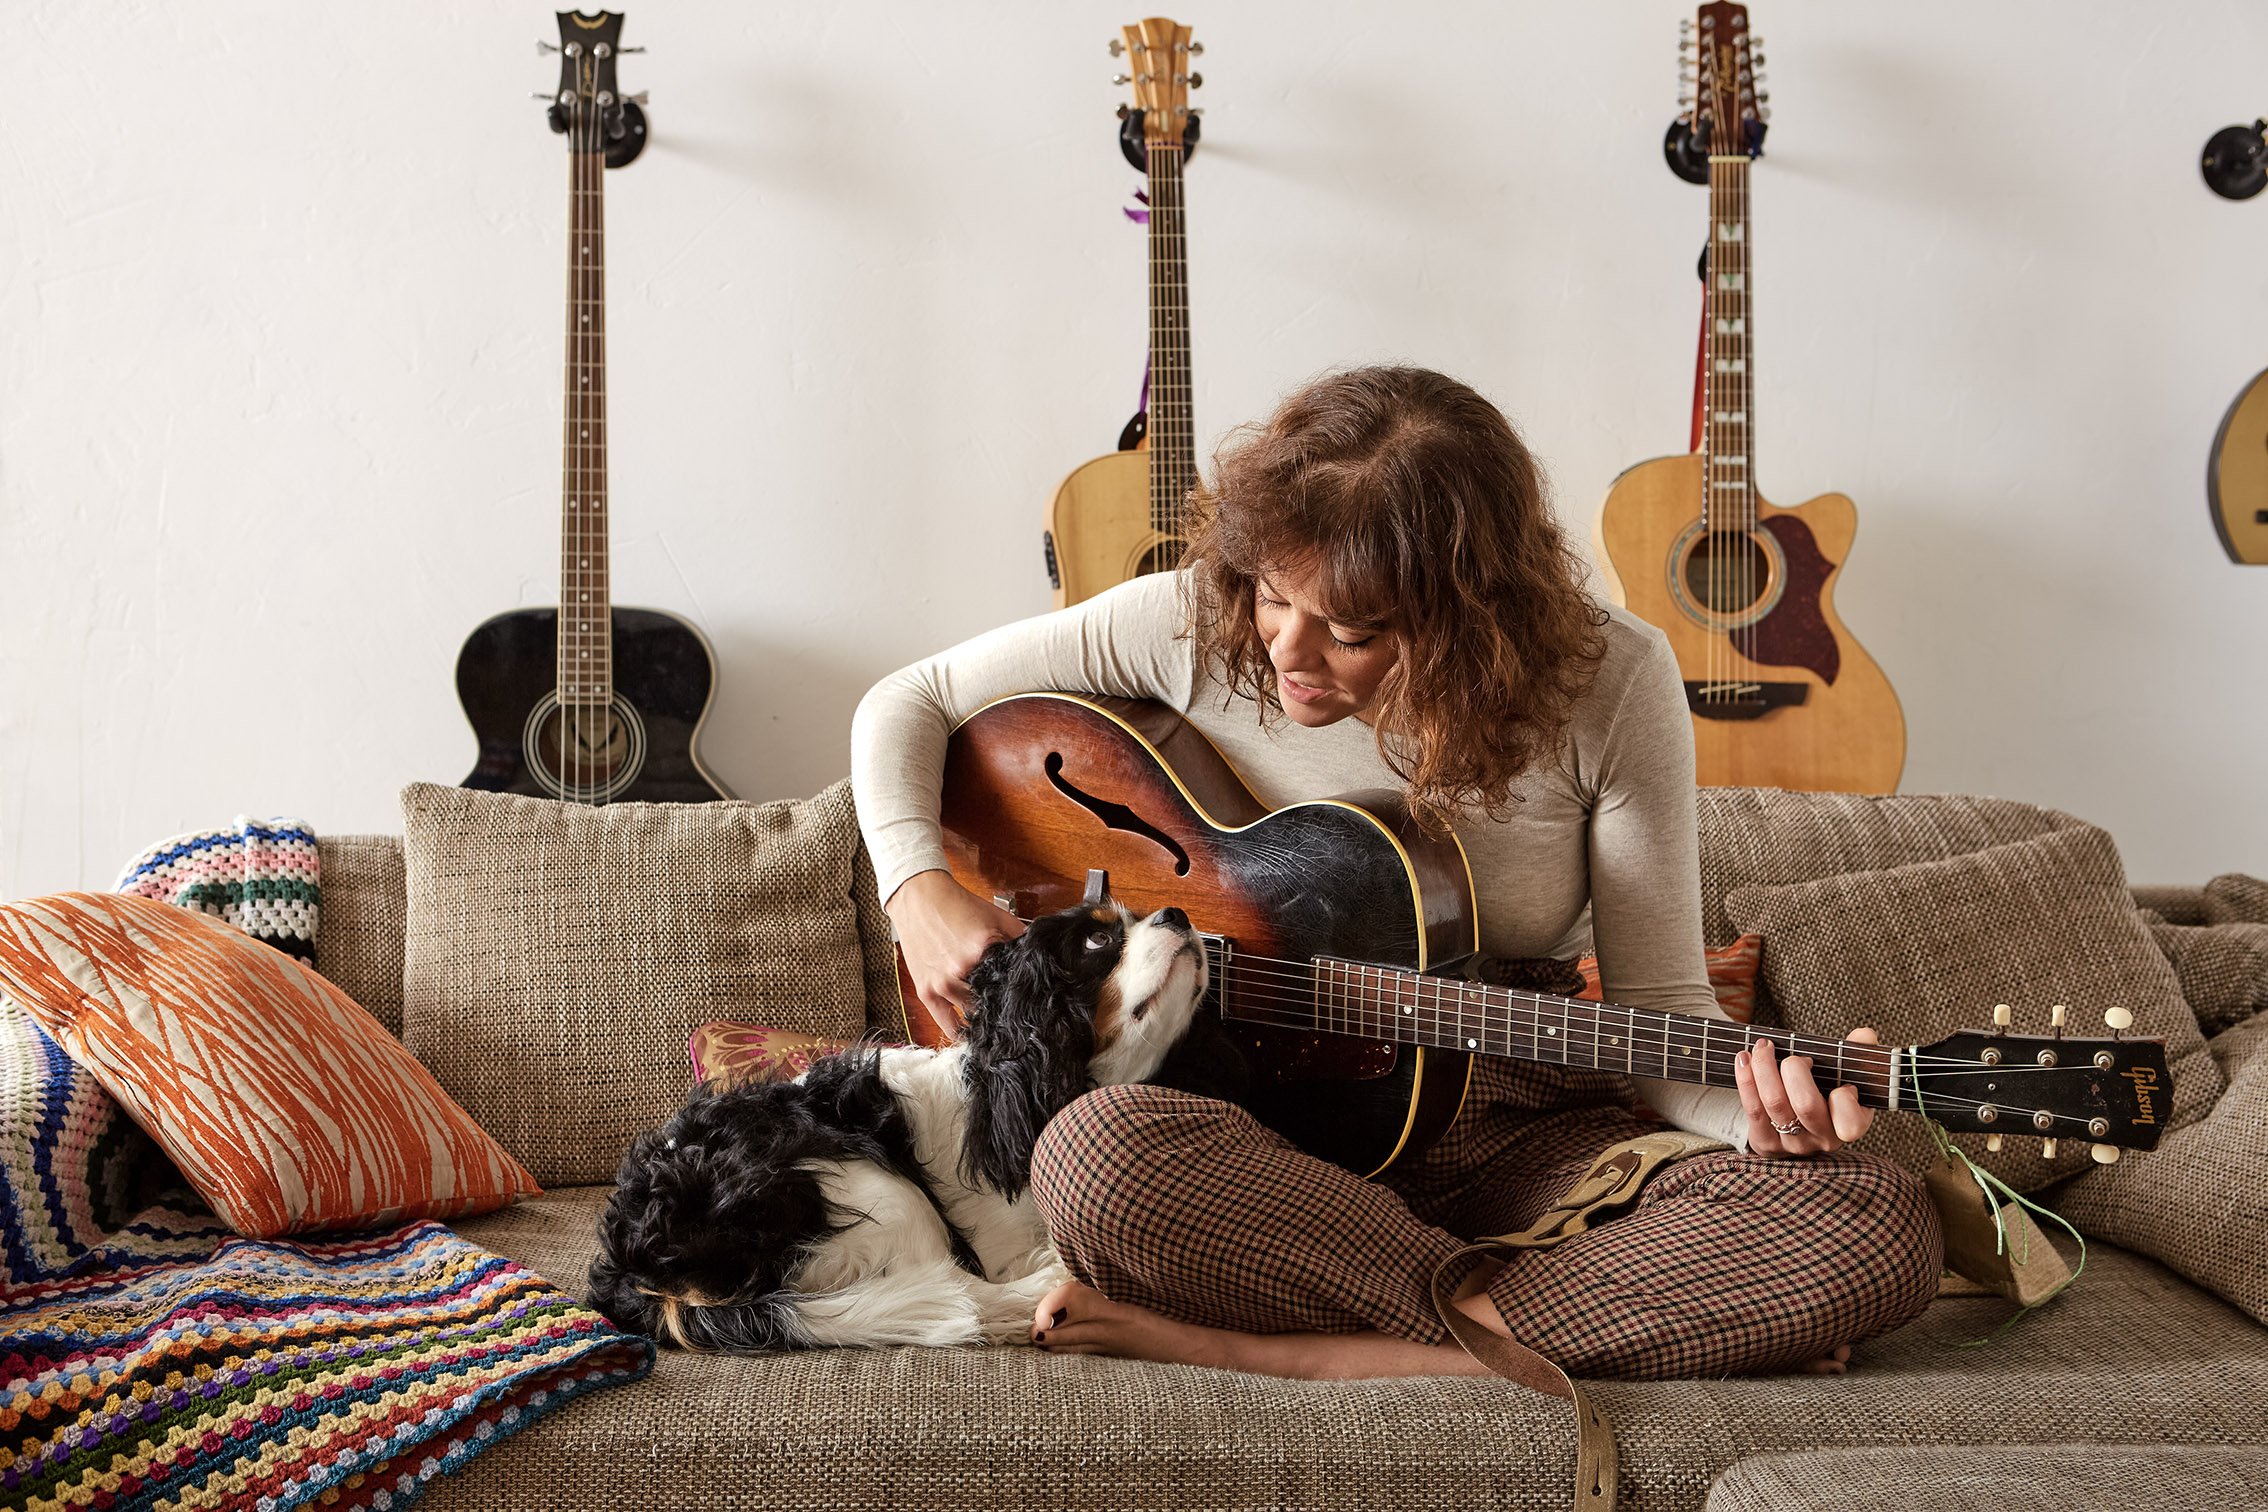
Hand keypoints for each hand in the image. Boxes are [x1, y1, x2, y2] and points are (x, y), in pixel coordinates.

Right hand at [885, 869, 1024, 1040]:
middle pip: (992, 1003)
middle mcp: (960, 971)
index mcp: (981, 951)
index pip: (1009, 986)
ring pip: (972, 1014)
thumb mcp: (997, 916)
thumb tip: (1041, 957)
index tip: (1026, 1004)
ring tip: (994, 1022)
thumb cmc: (957, 906)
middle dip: (1002, 1006)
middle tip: (1012, 1013)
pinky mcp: (925, 991)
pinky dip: (959, 1031)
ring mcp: (941, 984)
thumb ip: (1020, 938)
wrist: (919, 899)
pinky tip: (971, 1035)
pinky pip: (946, 1023)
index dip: (1019, 995)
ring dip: (983, 1018)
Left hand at [1734, 1028, 1878, 1156]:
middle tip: (1792, 1057)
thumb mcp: (1844, 1076)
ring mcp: (1794, 1144)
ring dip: (1764, 1067)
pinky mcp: (1766, 1143)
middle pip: (1805, 1105)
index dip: (1844, 1099)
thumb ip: (1856, 1053)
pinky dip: (1746, 1078)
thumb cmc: (1824, 1092)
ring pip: (1775, 1103)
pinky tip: (1744, 1058)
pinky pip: (1753, 1109)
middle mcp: (1822, 1138)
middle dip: (1795, 1070)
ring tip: (1762, 1047)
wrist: (1795, 1125)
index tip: (1839, 1082)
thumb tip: (1864, 1035)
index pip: (1850, 1122)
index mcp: (1849, 1124)